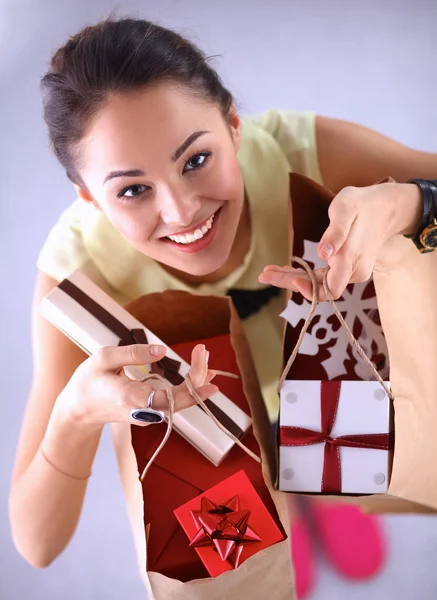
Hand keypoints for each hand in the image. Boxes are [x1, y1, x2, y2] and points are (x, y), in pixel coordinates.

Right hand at [58, 343, 217, 426]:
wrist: (78, 410)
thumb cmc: (88, 382)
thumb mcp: (103, 359)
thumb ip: (132, 353)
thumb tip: (161, 350)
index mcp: (129, 397)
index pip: (166, 400)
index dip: (191, 392)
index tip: (210, 381)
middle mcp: (143, 410)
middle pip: (179, 401)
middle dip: (197, 377)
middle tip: (203, 351)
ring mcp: (148, 414)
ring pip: (179, 402)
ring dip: (195, 381)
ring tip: (204, 355)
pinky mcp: (150, 412)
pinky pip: (175, 401)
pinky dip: (189, 386)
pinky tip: (200, 372)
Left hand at [259, 182, 421, 300]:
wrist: (385, 208)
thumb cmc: (363, 204)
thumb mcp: (347, 208)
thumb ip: (336, 231)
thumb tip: (324, 254)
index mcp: (351, 260)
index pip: (330, 289)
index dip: (310, 290)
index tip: (292, 279)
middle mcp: (352, 272)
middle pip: (318, 288)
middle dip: (289, 282)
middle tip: (263, 274)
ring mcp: (350, 272)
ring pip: (318, 284)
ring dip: (293, 278)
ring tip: (268, 271)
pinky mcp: (346, 268)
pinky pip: (323, 277)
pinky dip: (303, 274)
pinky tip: (287, 268)